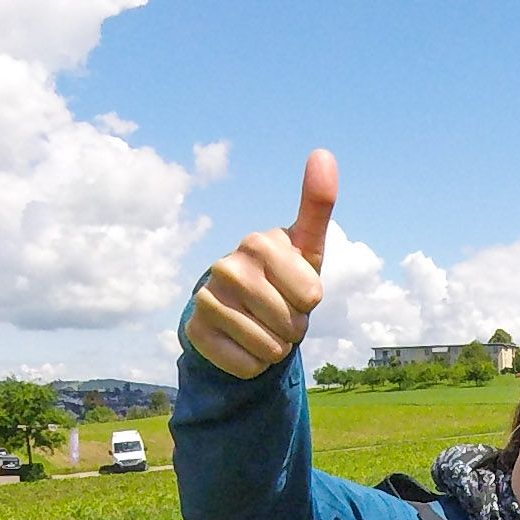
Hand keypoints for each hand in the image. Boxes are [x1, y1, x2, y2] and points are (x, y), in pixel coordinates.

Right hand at [184, 150, 335, 378]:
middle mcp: (228, 265)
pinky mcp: (195, 330)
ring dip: (275, 348)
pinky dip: (253, 365)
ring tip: (262, 327)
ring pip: (269, 348)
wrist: (238, 312)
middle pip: (292, 324)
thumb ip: (317, 204)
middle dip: (294, 328)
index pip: (311, 296)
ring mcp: (207, 297)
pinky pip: (246, 366)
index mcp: (260, 242)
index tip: (294, 287)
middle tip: (278, 312)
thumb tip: (324, 152)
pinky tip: (242, 344)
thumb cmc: (281, 276)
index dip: (310, 301)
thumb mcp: (305, 246)